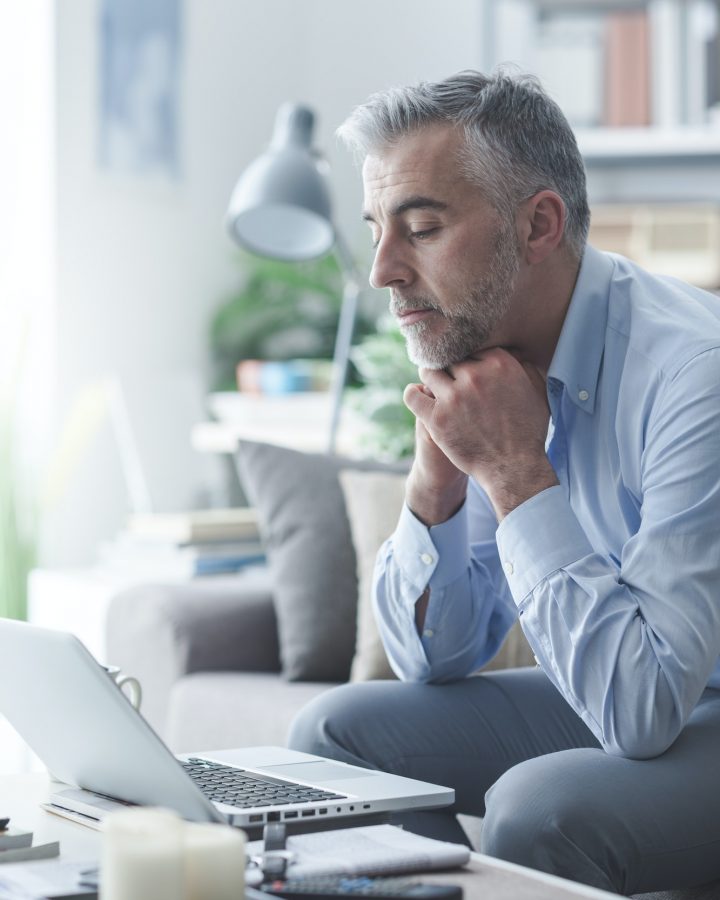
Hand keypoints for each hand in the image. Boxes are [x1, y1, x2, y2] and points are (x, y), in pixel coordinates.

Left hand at [404, 348, 557, 519]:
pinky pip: (412, 395)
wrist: (515, 468)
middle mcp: (475, 375)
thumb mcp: (537, 392)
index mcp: (500, 363)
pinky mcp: (437, 418)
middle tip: (451, 379)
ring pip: (429, 372)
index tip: (466, 367)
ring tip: (435, 387)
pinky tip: (419, 396)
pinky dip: (413, 393)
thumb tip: (515, 352)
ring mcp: (453, 397)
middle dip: (451, 368)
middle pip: (450, 358)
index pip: (471, 346)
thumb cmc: (529, 430)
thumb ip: (525, 367)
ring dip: (432, 378)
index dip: (468, 356)